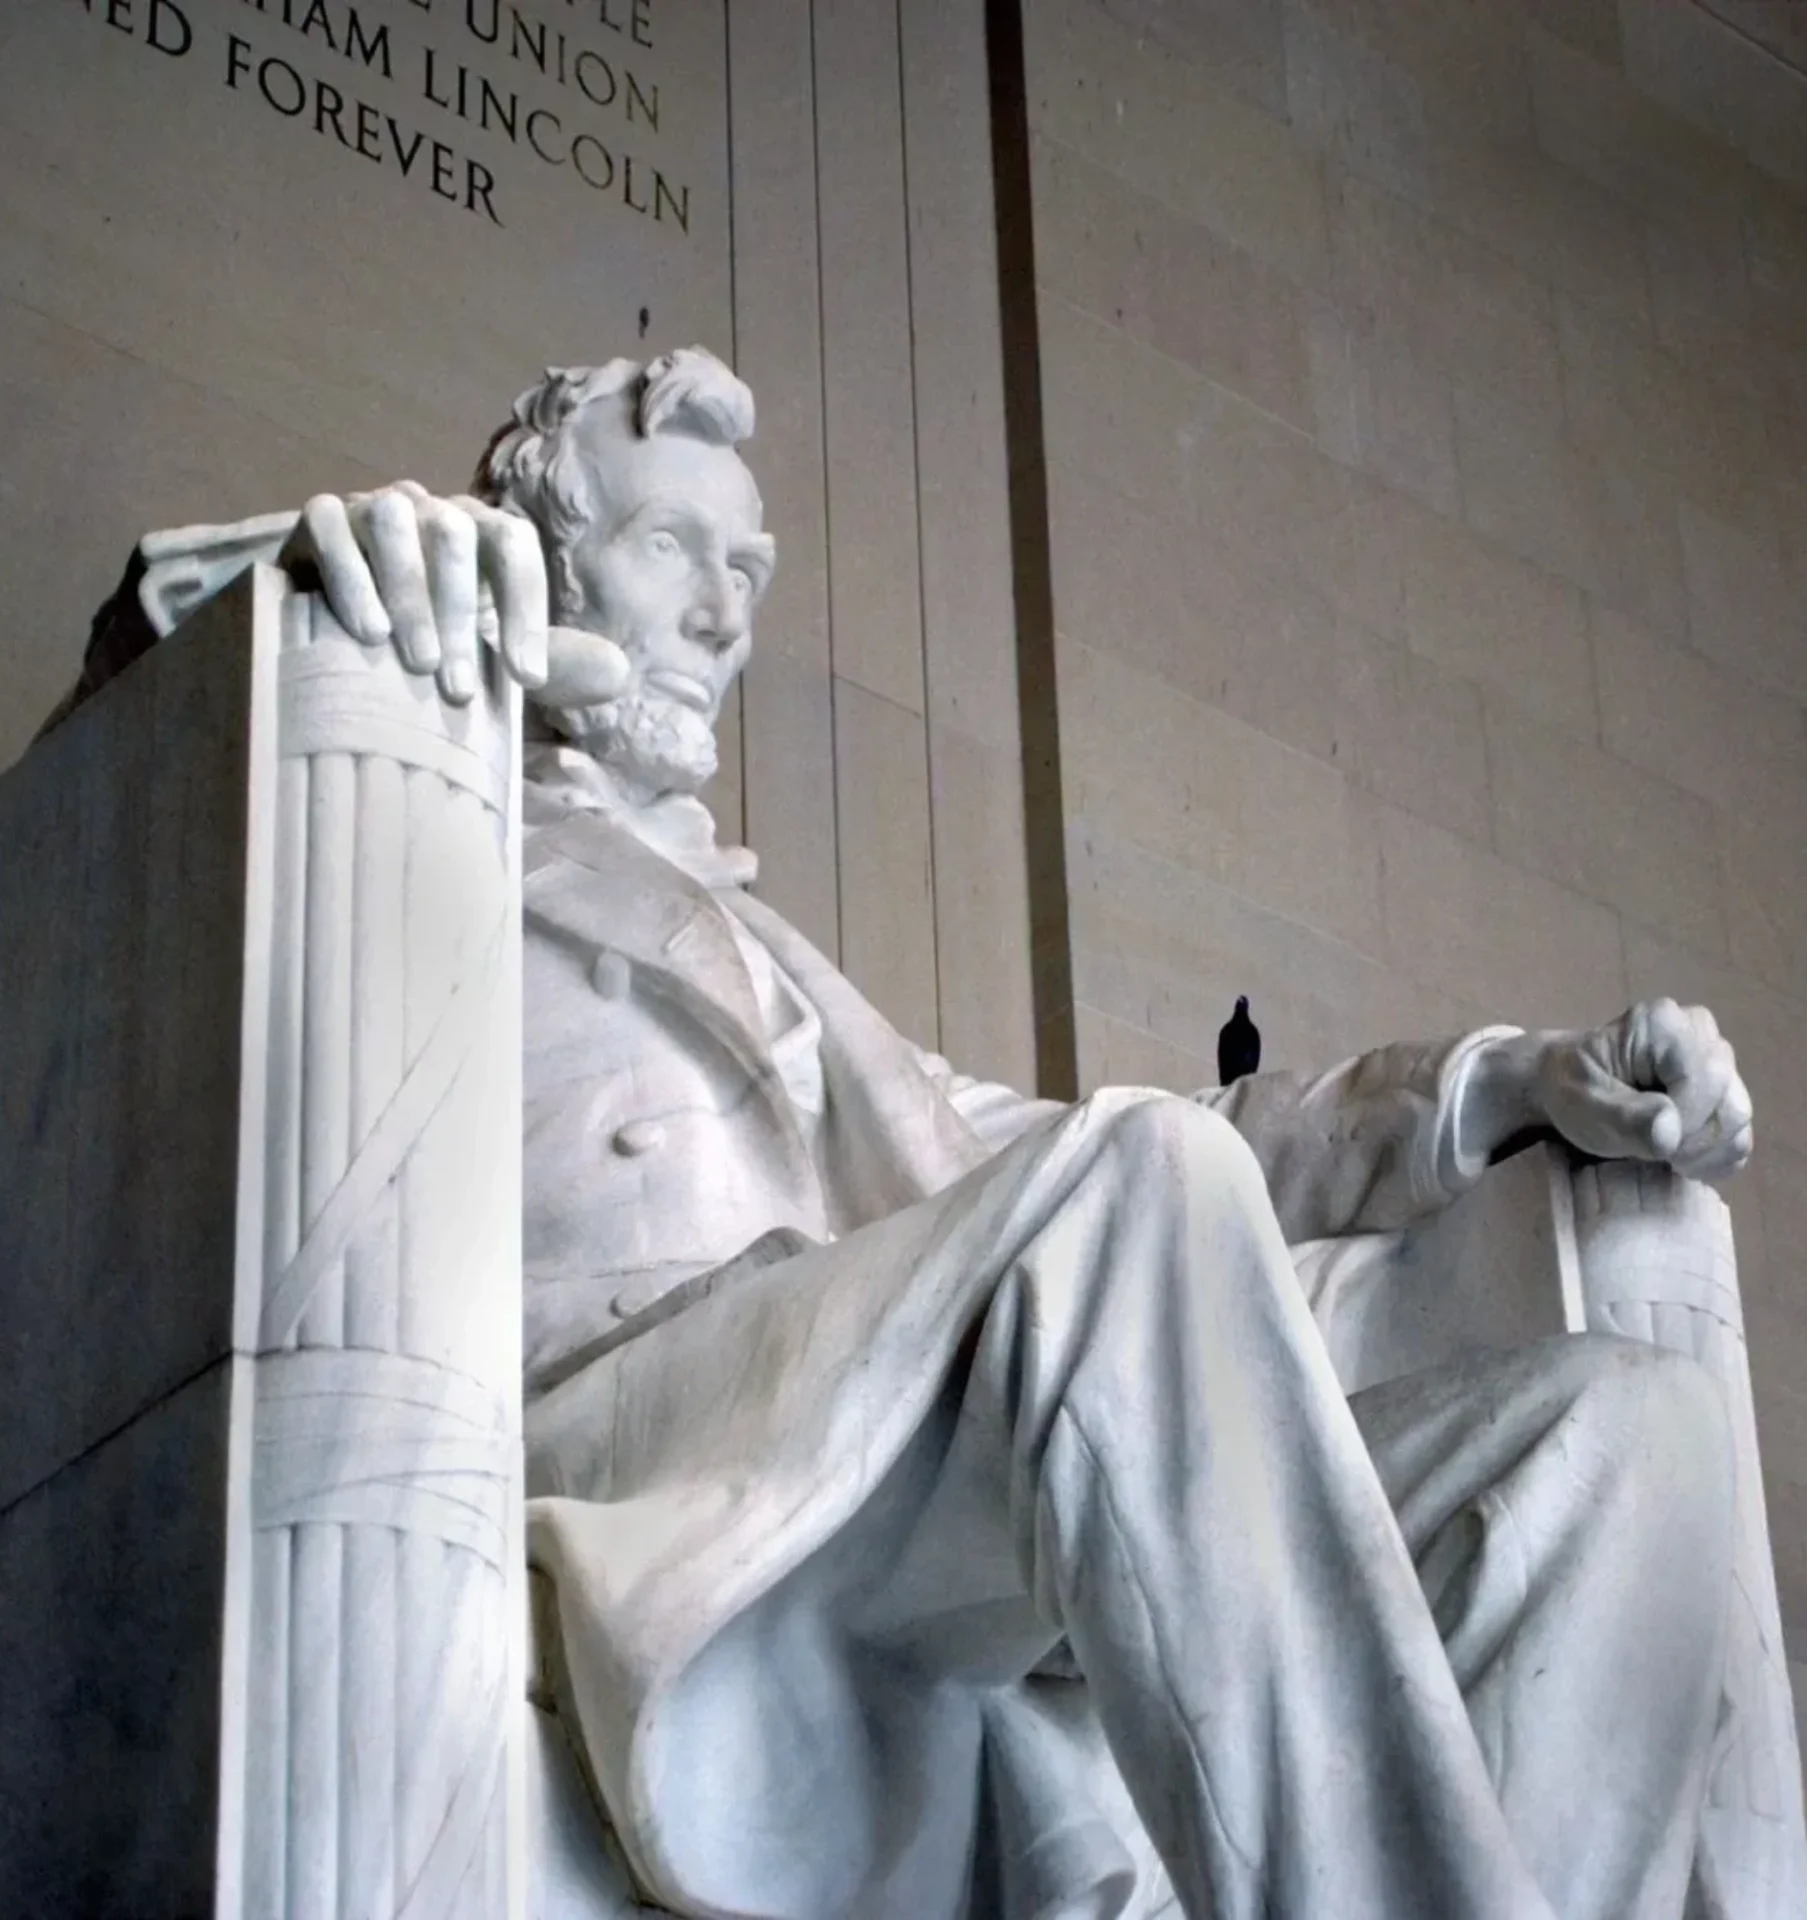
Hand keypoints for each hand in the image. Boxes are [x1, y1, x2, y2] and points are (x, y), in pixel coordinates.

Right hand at [279, 481, 566, 705]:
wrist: (335, 623)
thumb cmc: (434, 640)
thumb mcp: (492, 654)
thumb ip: (553, 664)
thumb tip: (619, 675)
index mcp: (483, 533)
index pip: (515, 548)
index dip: (526, 611)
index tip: (524, 680)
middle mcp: (432, 510)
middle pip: (455, 535)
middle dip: (462, 615)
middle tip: (460, 690)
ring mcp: (373, 507)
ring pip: (394, 522)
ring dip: (410, 593)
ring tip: (419, 663)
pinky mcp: (319, 518)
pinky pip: (331, 527)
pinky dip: (350, 577)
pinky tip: (366, 633)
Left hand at [1536, 1000, 1752, 1181]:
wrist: (1565, 1085)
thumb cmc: (1572, 1089)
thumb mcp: (1582, 1105)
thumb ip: (1625, 1118)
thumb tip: (1671, 1132)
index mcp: (1663, 1024)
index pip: (1704, 1080)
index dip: (1683, 1122)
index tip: (1645, 1141)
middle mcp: (1700, 1032)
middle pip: (1729, 1102)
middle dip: (1691, 1140)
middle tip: (1650, 1151)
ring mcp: (1717, 1060)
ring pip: (1738, 1119)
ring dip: (1703, 1152)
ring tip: (1661, 1154)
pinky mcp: (1724, 1089)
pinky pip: (1740, 1134)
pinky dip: (1714, 1157)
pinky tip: (1679, 1159)